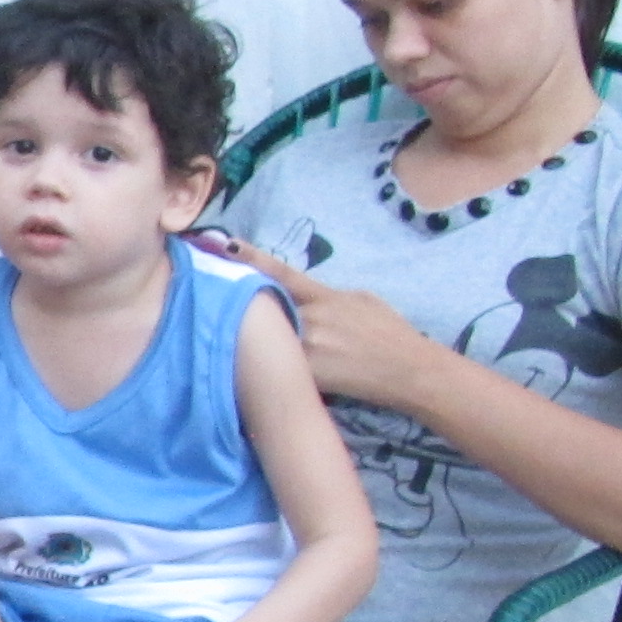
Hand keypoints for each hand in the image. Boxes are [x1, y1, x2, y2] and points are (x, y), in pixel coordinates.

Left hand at [193, 234, 438, 412]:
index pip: (281, 273)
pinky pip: (278, 367)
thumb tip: (305, 295)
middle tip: (210, 295)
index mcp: (324, 297)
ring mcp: (306, 350)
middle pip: (264, 309)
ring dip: (252, 340)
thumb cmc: (391, 333)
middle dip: (242, 307)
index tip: (221, 245)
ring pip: (268, 341)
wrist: (410, 372)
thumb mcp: (361, 300)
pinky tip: (254, 371)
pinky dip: (268, 366)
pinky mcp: (307, 377)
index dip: (250, 258)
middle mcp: (311, 320)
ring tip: (226, 337)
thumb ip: (327, 296)